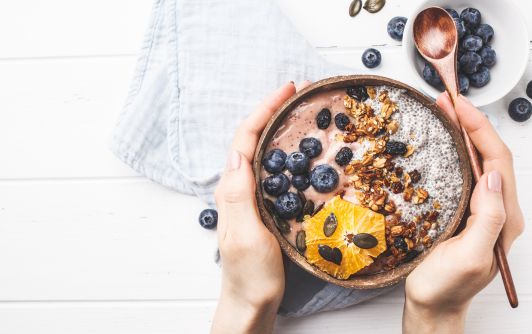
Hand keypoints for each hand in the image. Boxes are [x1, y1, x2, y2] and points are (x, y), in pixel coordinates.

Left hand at [211, 81, 308, 333]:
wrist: (252, 302)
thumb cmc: (251, 274)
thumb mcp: (247, 236)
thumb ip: (239, 196)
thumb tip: (237, 154)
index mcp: (232, 189)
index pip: (244, 139)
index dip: (264, 110)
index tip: (288, 90)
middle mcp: (237, 187)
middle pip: (251, 137)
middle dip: (272, 109)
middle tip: (299, 92)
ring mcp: (249, 195)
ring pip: (260, 150)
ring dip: (277, 125)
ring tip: (300, 110)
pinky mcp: (261, 205)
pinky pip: (270, 168)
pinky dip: (283, 150)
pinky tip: (299, 149)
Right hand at [403, 94, 524, 333]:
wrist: (432, 307)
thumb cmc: (444, 288)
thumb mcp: (468, 257)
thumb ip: (489, 218)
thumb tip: (494, 176)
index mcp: (504, 217)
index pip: (498, 162)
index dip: (480, 130)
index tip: (459, 106)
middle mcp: (499, 210)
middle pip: (492, 155)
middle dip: (472, 123)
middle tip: (447, 101)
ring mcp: (484, 210)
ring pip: (481, 161)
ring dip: (465, 133)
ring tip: (445, 112)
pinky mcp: (468, 211)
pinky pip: (468, 172)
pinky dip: (457, 150)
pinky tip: (444, 141)